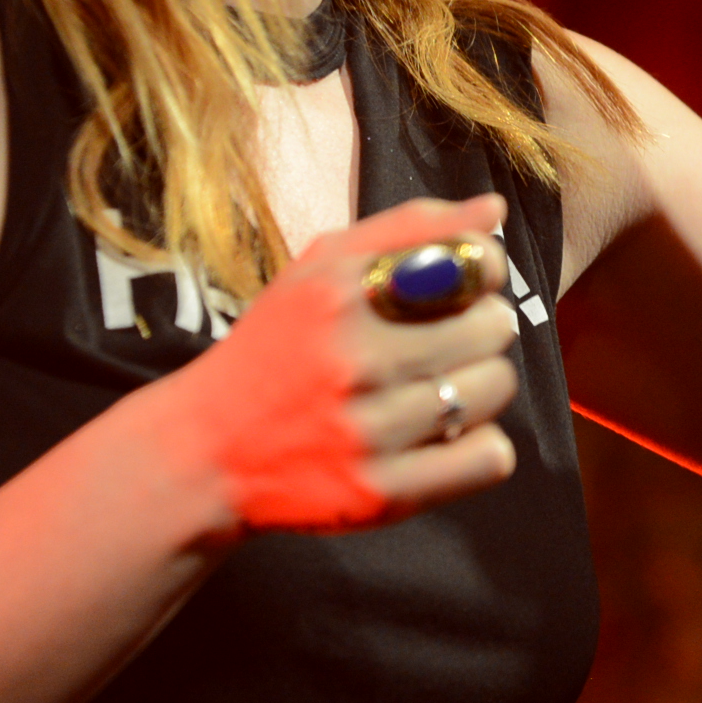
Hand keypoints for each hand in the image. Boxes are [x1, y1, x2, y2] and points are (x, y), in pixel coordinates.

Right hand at [160, 194, 521, 532]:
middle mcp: (355, 360)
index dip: (484, 271)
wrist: (206, 451)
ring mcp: (370, 431)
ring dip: (478, 387)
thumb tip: (493, 209)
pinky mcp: (383, 493)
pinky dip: (479, 448)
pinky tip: (441, 438)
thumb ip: (406, 230)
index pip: (471, 262)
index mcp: (340, 293)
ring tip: (436, 389)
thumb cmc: (275, 349)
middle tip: (447, 343)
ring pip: (495, 389)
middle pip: (493, 326)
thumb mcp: (318, 270)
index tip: (466, 286)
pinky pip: (490, 458)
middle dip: (480, 329)